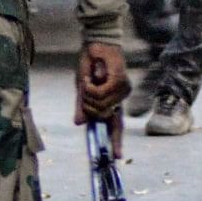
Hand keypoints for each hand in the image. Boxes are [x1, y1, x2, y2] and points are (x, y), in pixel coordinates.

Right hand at [74, 42, 130, 156]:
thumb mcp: (82, 88)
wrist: (96, 43)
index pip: (116, 125)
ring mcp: (122, 91)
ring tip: (90, 79)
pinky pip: (101, 94)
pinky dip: (91, 86)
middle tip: (85, 89)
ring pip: (101, 106)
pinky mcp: (120, 82)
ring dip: (88, 94)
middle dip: (88, 107)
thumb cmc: (90, 64)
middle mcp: (120, 98)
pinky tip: (93, 74)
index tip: (116, 156)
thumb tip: (79, 124)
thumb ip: (82, 106)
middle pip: (104, 118)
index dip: (116, 140)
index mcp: (112, 101)